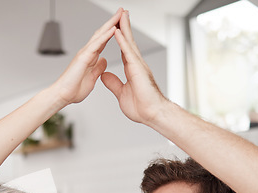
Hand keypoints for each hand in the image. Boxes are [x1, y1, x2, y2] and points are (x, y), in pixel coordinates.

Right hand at [52, 8, 122, 105]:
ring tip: (120, 14)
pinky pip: (96, 44)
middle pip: (102, 33)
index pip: (104, 40)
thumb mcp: (92, 77)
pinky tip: (113, 29)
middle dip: (113, 22)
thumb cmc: (73, 89)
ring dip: (111, 23)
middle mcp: (87, 52)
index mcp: (90, 57)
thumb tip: (104, 61)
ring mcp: (84, 53)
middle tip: (122, 11)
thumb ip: (98, 68)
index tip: (122, 25)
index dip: (113, 32)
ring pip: (100, 34)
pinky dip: (105, 36)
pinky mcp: (83, 57)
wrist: (62, 95)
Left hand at [101, 10, 167, 124]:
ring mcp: (138, 66)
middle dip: (123, 26)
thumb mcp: (121, 93)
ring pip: (129, 42)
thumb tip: (105, 76)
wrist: (152, 114)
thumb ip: (114, 83)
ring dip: (124, 27)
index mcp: (132, 70)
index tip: (115, 28)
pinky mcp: (138, 69)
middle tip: (120, 13)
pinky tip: (117, 31)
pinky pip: (128, 52)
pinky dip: (122, 41)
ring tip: (120, 14)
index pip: (124, 50)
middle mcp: (136, 65)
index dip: (119, 38)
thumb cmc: (142, 107)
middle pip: (127, 41)